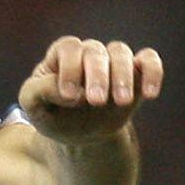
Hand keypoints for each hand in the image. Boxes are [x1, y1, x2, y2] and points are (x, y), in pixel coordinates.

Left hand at [15, 37, 163, 147]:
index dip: (70, 68)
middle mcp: (88, 54)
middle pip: (94, 51)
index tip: (70, 96)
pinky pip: (148, 61)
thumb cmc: (53, 115)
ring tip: (121, 101)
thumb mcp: (32, 106)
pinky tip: (150, 94)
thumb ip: (38, 92)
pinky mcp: (136, 75)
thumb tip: (69, 91)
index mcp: (62, 56)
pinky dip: (152, 72)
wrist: (80, 135)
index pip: (68, 49)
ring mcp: (113, 62)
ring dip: (122, 75)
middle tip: (95, 101)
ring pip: (121, 52)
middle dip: (97, 75)